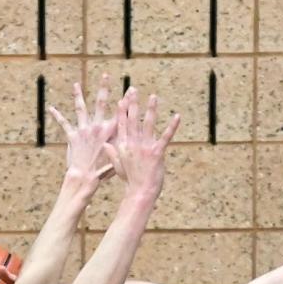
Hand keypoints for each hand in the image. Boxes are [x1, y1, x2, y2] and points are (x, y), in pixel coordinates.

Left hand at [48, 75, 117, 188]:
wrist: (84, 178)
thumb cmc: (102, 172)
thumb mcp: (117, 158)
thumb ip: (120, 145)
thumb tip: (128, 139)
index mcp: (109, 131)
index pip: (120, 113)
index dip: (127, 101)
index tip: (130, 90)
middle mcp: (96, 126)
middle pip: (100, 103)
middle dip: (103, 88)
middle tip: (104, 75)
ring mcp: (84, 130)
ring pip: (81, 108)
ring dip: (78, 95)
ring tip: (75, 85)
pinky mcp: (72, 136)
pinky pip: (64, 124)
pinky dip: (57, 116)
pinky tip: (51, 108)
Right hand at [103, 86, 179, 202]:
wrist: (140, 194)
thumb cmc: (130, 181)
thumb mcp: (118, 166)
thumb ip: (113, 152)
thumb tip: (106, 144)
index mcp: (123, 146)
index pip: (121, 124)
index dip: (122, 110)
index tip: (123, 98)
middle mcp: (132, 144)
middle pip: (132, 119)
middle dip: (133, 103)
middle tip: (133, 89)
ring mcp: (144, 148)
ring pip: (147, 124)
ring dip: (151, 109)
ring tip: (153, 96)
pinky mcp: (156, 153)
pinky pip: (165, 137)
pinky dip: (172, 126)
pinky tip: (177, 116)